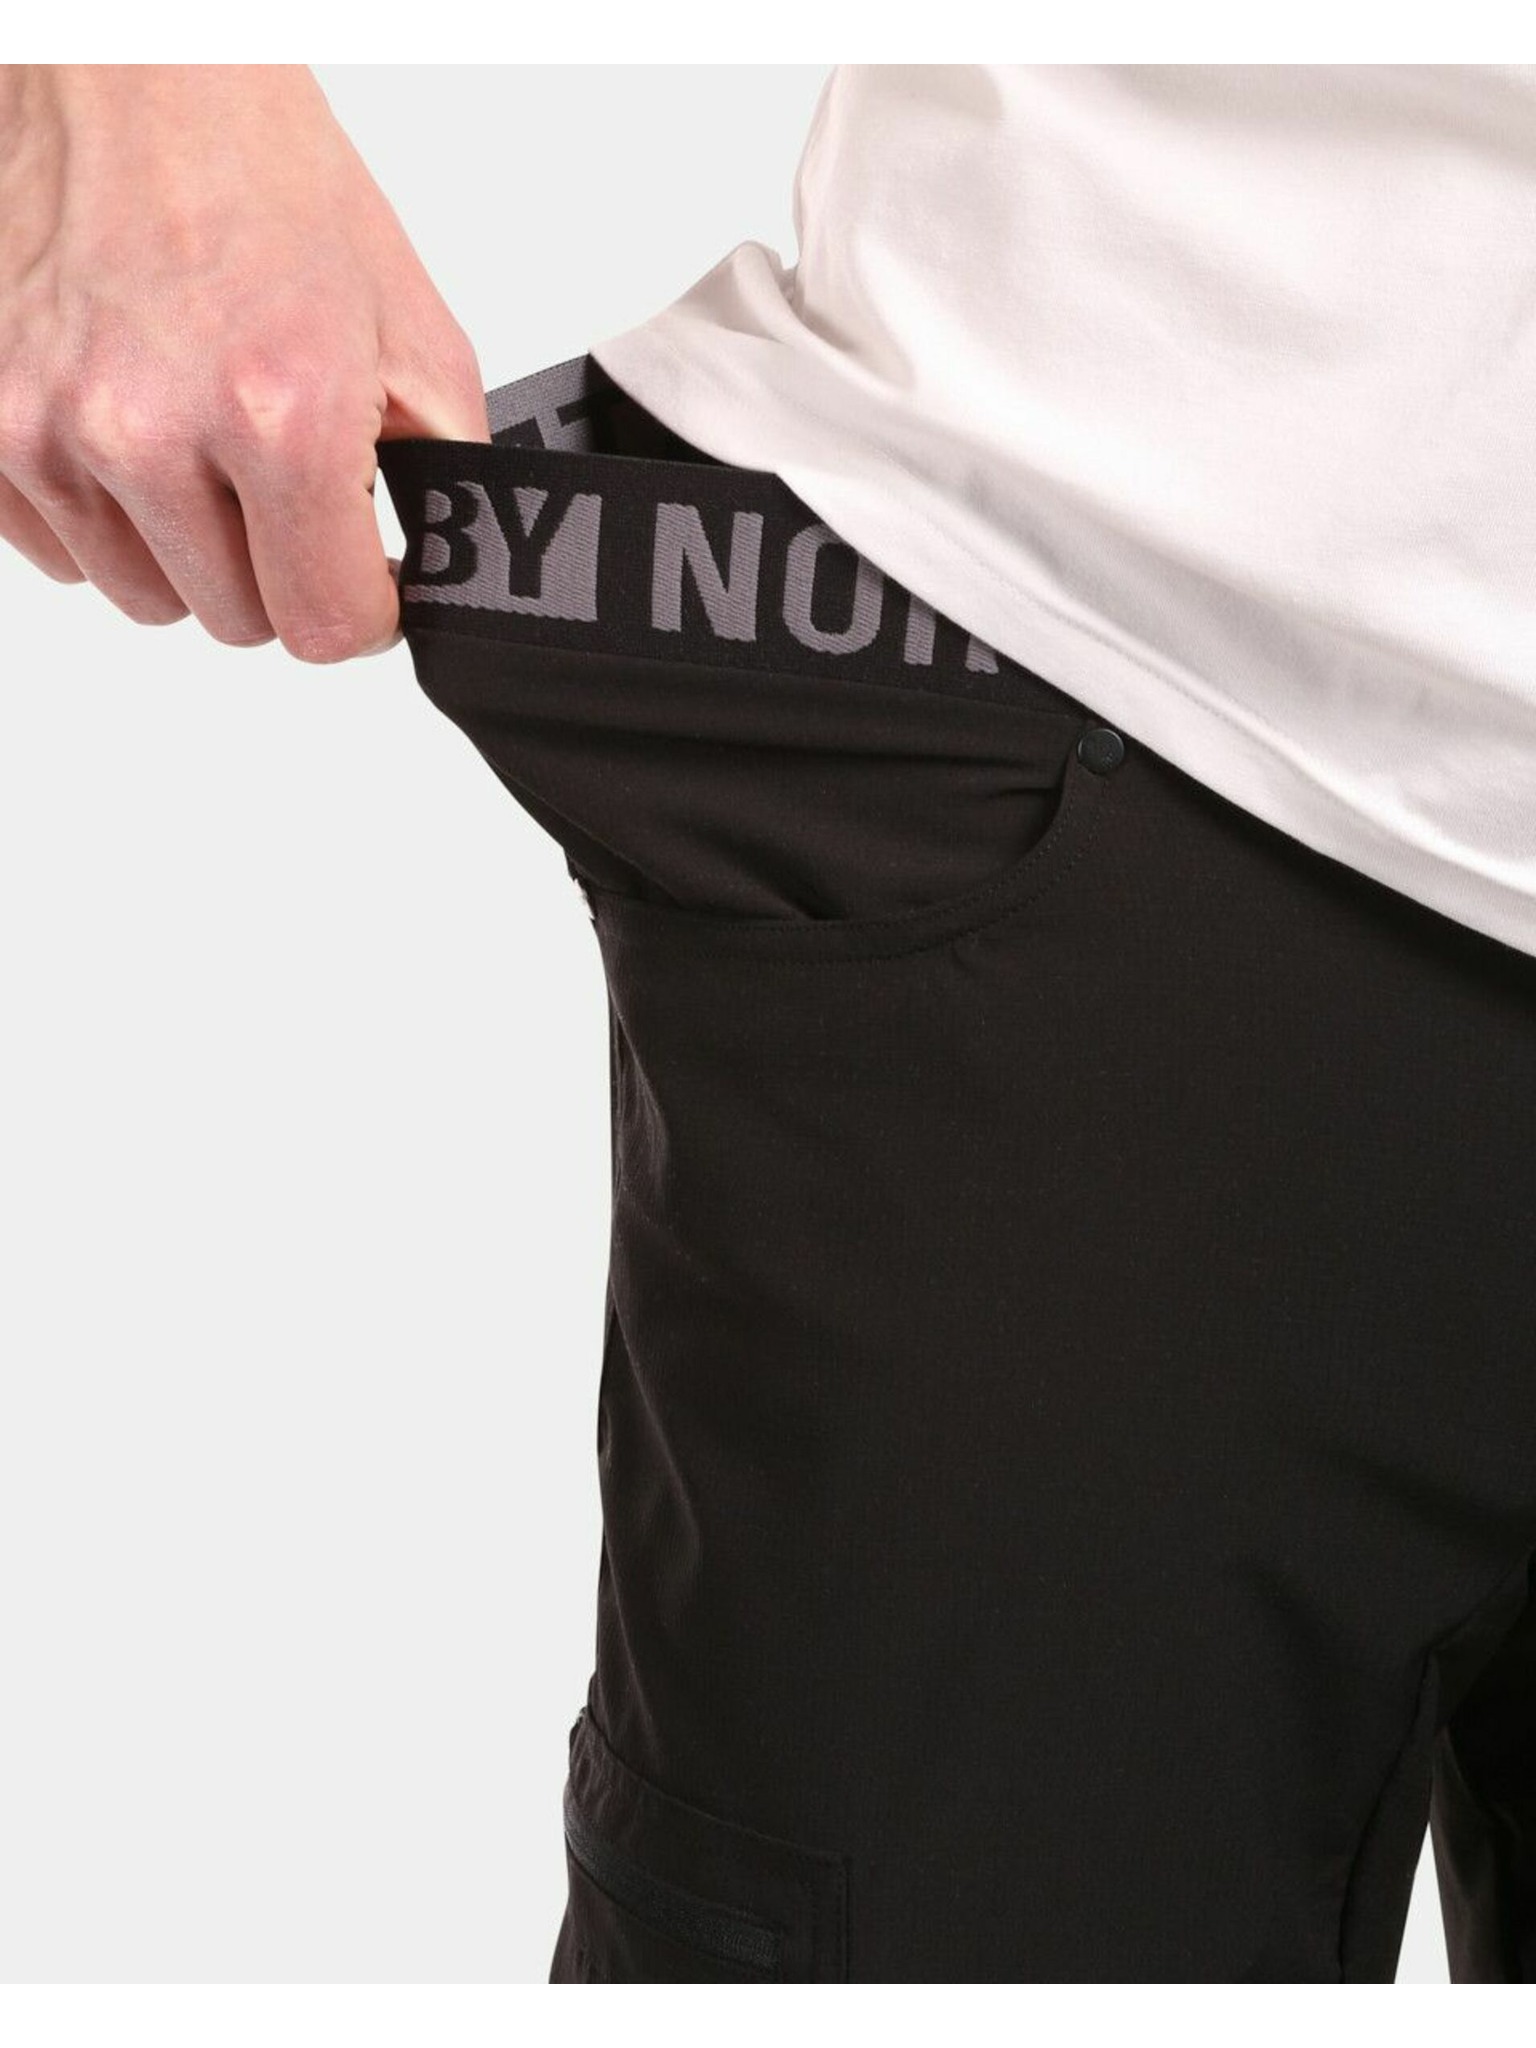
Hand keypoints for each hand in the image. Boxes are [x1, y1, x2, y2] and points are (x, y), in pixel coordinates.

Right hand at [0, 64, 491, 660]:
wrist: (135, 79)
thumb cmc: (265, 181)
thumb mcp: (413, 333)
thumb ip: (442, 478)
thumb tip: (450, 574)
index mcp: (277, 412)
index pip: (326, 628)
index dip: (363, 609)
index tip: (367, 577)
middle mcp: (149, 430)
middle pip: (240, 621)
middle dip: (277, 568)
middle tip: (280, 475)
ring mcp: (49, 430)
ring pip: (148, 597)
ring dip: (188, 549)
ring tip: (203, 439)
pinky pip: (63, 556)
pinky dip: (108, 519)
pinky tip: (136, 433)